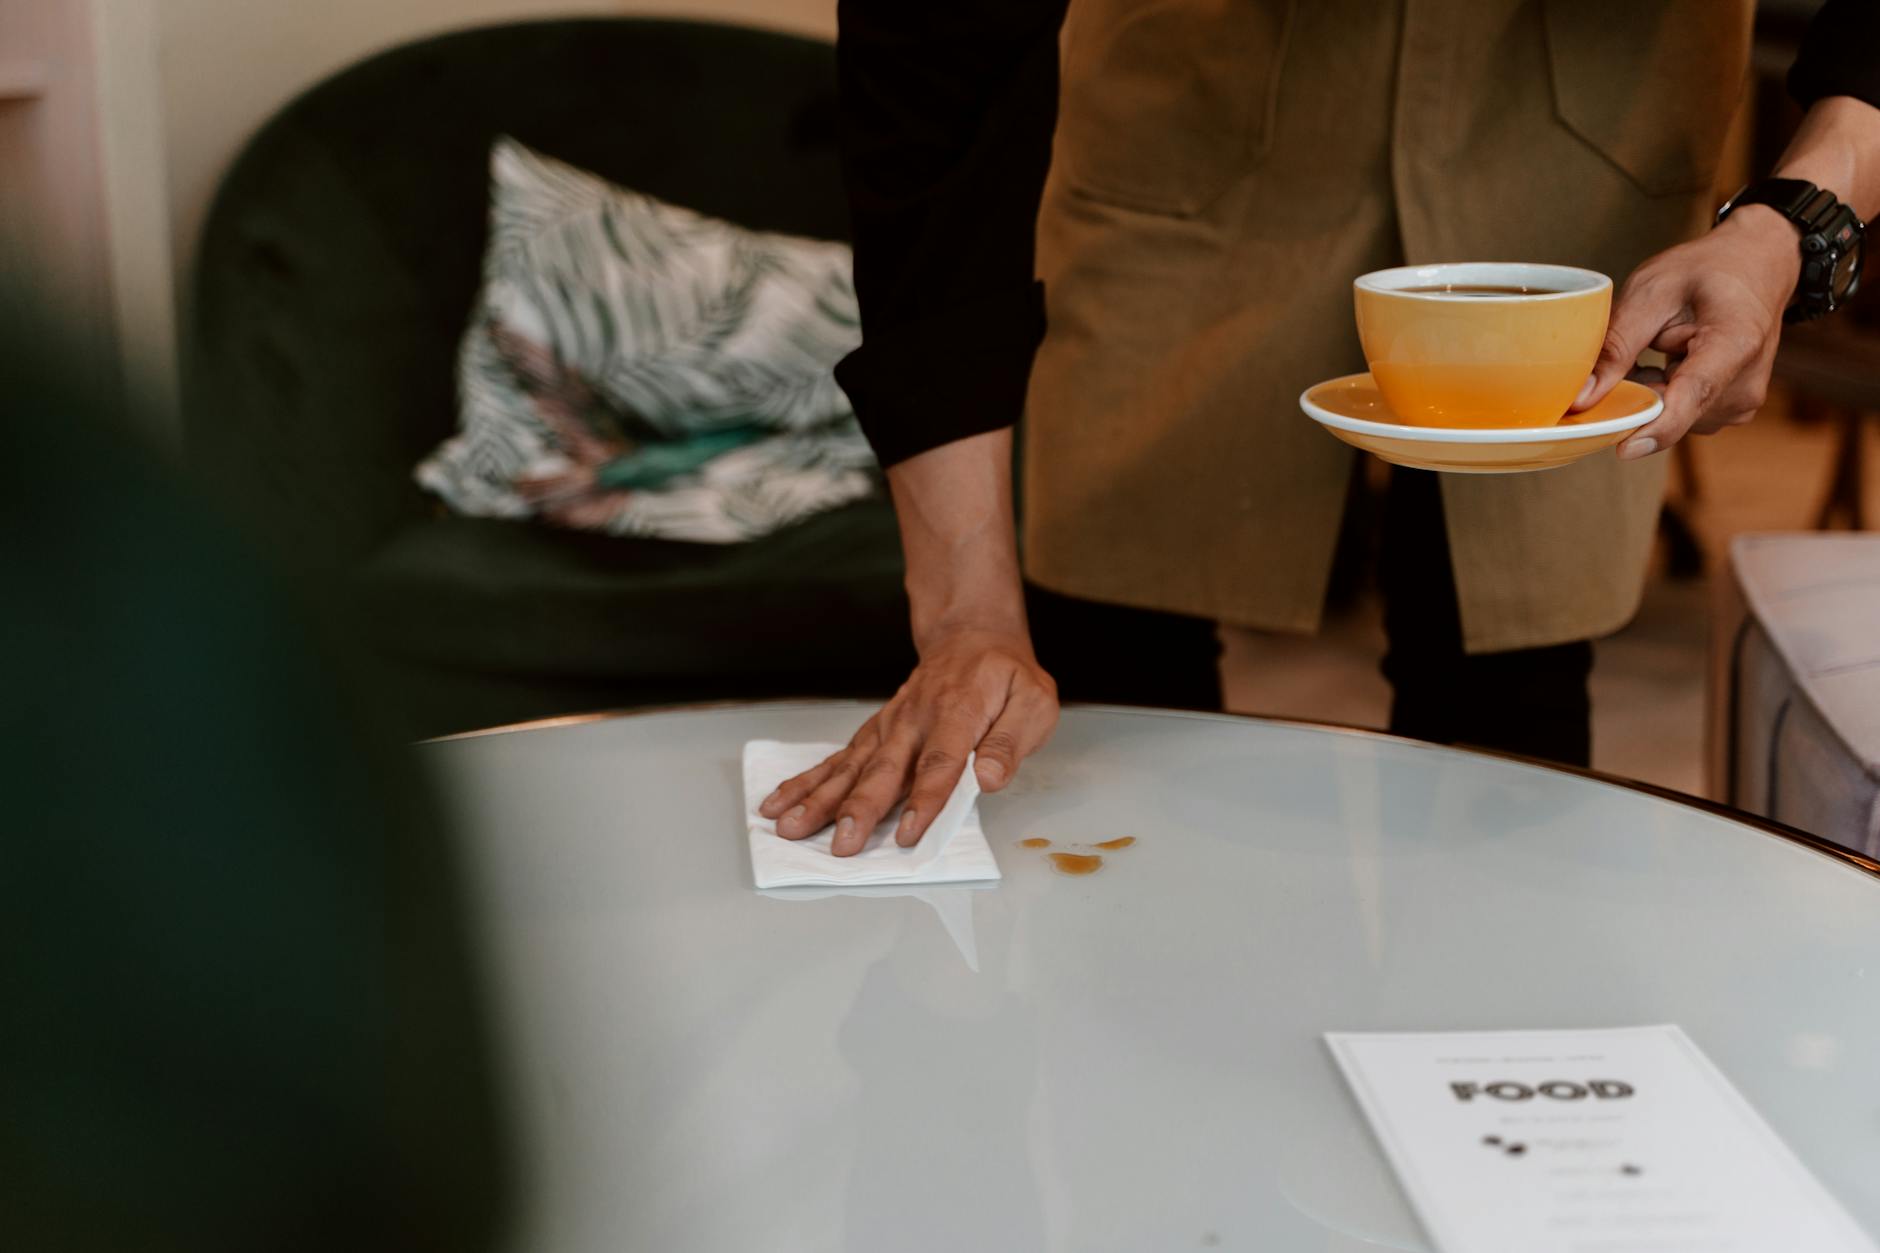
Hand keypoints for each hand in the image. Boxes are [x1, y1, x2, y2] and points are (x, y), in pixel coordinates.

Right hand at [757, 628, 1057, 855]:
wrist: (970, 637)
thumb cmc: (1006, 677)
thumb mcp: (1033, 701)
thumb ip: (1011, 741)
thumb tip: (989, 778)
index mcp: (958, 714)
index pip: (941, 762)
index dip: (925, 800)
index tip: (909, 834)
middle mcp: (915, 721)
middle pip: (884, 769)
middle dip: (860, 808)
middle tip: (842, 842)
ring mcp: (889, 726)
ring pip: (851, 766)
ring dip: (819, 798)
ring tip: (790, 826)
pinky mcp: (874, 733)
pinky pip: (837, 759)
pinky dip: (806, 781)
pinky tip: (779, 802)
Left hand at [1572, 207, 1800, 459]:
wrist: (1758, 266)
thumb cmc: (1706, 270)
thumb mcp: (1652, 291)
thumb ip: (1617, 345)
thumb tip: (1581, 399)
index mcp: (1736, 342)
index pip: (1693, 394)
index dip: (1656, 426)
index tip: (1624, 449)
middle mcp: (1746, 383)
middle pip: (1672, 410)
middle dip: (1638, 389)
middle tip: (1641, 342)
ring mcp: (1741, 403)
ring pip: (1671, 416)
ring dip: (1652, 387)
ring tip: (1666, 342)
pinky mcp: (1730, 411)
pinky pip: (1679, 415)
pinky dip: (1663, 392)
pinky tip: (1669, 360)